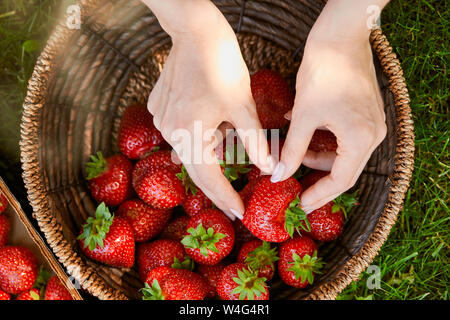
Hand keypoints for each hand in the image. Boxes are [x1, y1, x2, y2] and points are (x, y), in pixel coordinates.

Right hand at [146, 2, 273, 218]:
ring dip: (209, 156)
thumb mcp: (244, 106)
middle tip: (234, 205)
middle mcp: (169, 131)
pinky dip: (198, 137)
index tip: (239, 214)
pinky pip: (180, 133)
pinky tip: (211, 122)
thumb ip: (255, 142)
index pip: (209, 178)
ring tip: (227, 144)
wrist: (195, 32)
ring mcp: (161, 120)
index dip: (225, 198)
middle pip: (196, 169)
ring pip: (189, 150)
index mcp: (190, 133)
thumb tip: (270, 169)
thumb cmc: (223, 65)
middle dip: (217, 188)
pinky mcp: (159, 109)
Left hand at [272, 34, 386, 212]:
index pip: (341, 180)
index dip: (318, 195)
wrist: (339, 37)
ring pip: (342, 154)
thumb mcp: (304, 116)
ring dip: (316, 156)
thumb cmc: (323, 73)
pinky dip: (323, 140)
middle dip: (317, 179)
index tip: (299, 206)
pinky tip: (301, 133)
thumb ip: (292, 150)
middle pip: (344, 170)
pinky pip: (344, 138)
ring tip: (291, 154)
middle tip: (294, 188)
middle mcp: (373, 135)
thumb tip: (279, 175)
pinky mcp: (365, 114)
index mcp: (362, 138)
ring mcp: (372, 124)